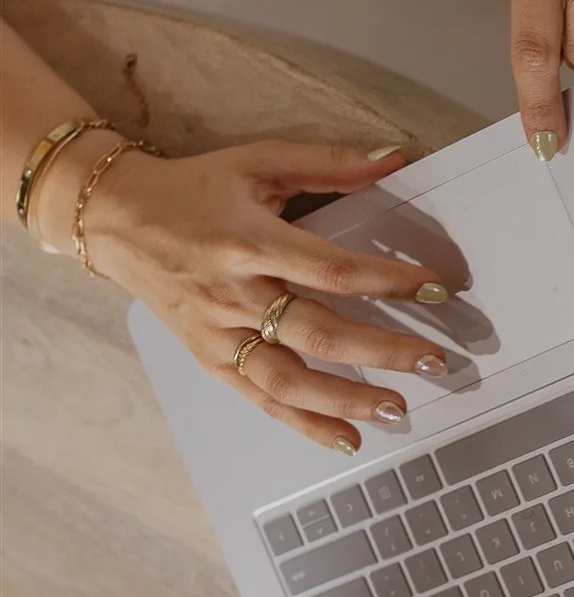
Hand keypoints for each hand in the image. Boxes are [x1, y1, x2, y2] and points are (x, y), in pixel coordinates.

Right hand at [54, 138, 468, 453]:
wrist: (115, 218)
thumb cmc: (194, 188)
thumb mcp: (259, 160)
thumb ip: (330, 163)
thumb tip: (396, 159)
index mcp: (250, 240)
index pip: (330, 270)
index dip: (387, 282)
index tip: (436, 289)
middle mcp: (234, 293)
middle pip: (318, 332)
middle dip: (383, 351)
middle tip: (436, 360)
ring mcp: (219, 333)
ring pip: (290, 379)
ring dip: (349, 399)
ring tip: (400, 407)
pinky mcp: (209, 358)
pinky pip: (261, 398)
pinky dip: (305, 424)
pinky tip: (348, 437)